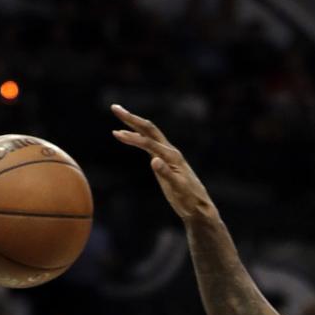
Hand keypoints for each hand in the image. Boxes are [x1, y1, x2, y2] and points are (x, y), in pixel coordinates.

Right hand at [110, 104, 215, 220]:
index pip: (149, 143)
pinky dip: (138, 138)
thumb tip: (154, 160)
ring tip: (118, 116)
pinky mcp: (166, 161)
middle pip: (149, 130)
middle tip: (114, 107)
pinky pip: (150, 145)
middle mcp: (171, 152)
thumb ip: (166, 174)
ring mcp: (168, 156)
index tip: (115, 133)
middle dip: (132, 119)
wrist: (200, 207)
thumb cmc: (189, 200)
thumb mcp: (177, 188)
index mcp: (172, 157)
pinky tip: (129, 137)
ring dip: (133, 125)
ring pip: (149, 135)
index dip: (132, 137)